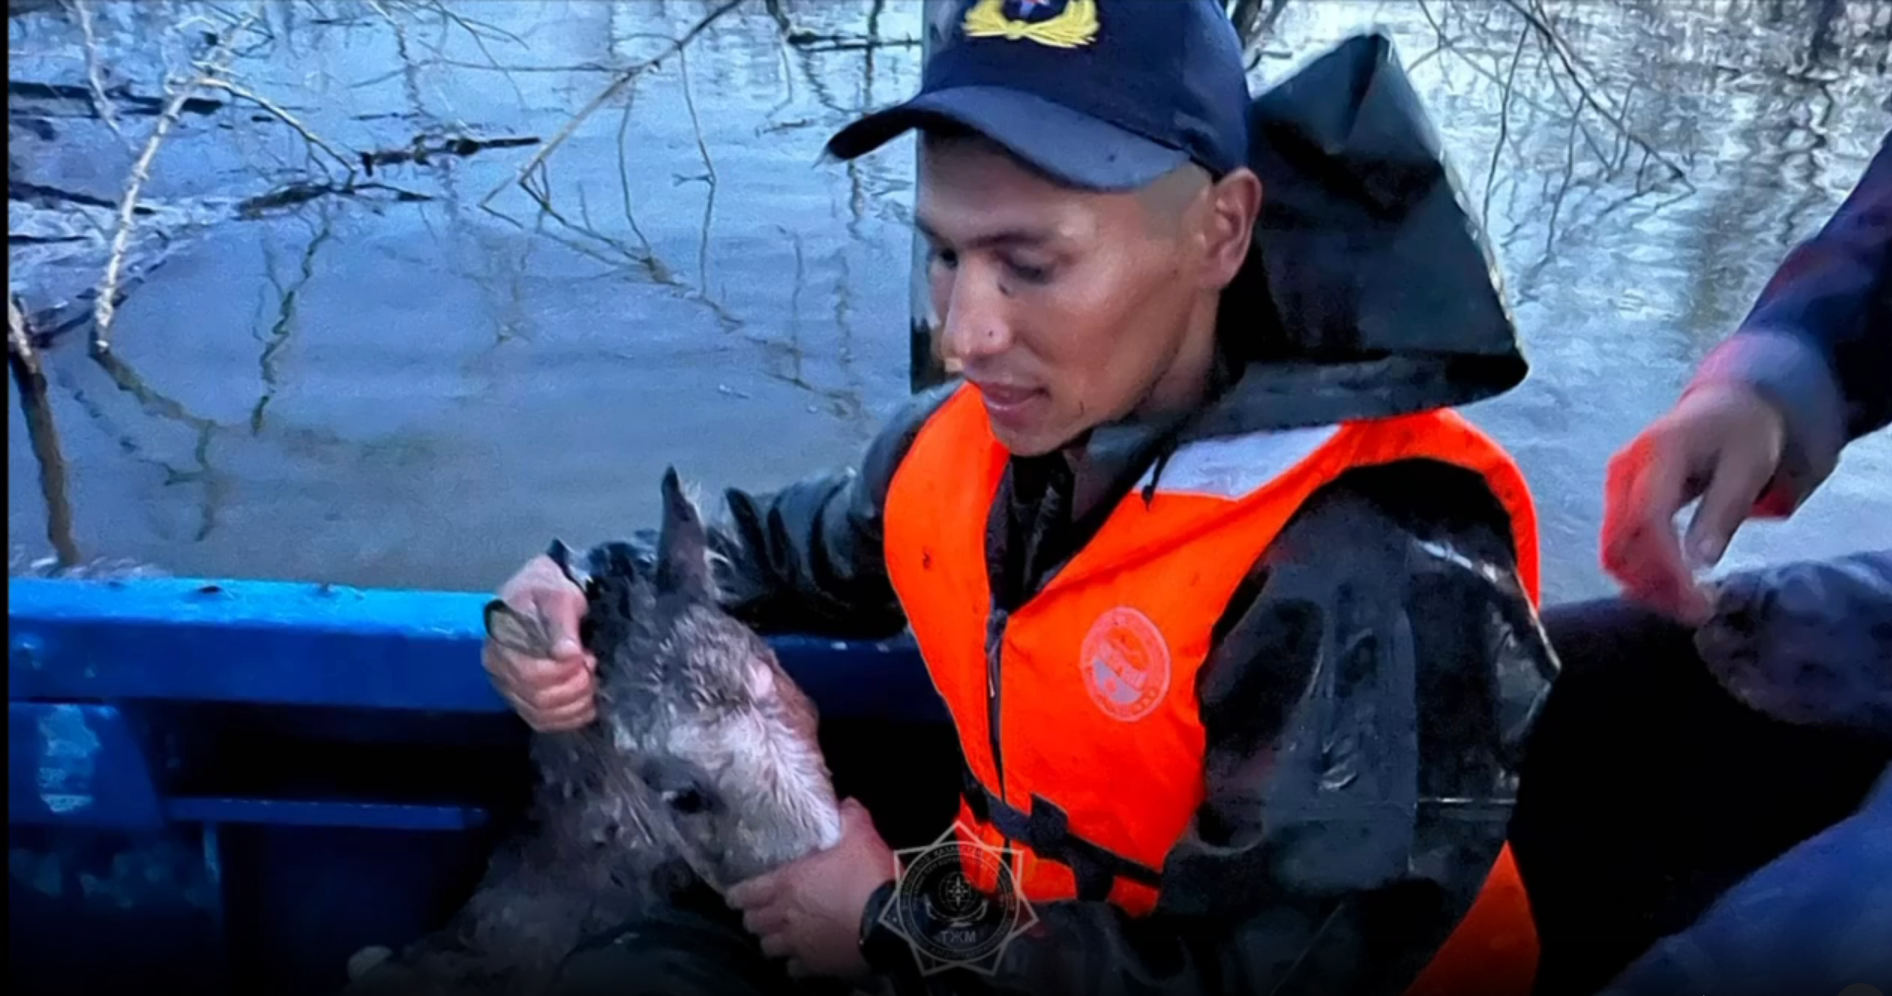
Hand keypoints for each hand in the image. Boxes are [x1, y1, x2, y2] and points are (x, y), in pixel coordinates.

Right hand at [482, 554, 596, 730]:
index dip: (563, 672)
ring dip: (575, 705)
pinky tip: (587, 704)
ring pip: (541, 714)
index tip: (586, 655)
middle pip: (538, 698)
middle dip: (574, 688)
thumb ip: (561, 623)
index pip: (530, 674)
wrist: (544, 593)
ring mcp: (510, 686)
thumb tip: (567, 653)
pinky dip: (569, 718)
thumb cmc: (549, 591)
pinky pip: (543, 721)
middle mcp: (499, 669)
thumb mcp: (558, 596)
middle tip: (592, 667)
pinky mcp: (523, 698)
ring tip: (592, 682)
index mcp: (500, 643)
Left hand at [727, 799, 895, 980]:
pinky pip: (794, 970)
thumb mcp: (861, 836)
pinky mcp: (816, 966)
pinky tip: (804, 956)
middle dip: (754, 917)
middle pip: (753, 923)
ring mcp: (799, 945)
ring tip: (780, 934)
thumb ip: (849, 817)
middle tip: (762, 911)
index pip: (746, 893)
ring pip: (768, 948)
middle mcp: (785, 917)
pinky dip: (796, 963)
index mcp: (788, 883)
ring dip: (772, 940)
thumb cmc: (869, 877)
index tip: (736, 895)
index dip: (737, 894)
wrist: (893, 923)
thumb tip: (845, 803)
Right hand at [1602, 382, 1787, 624]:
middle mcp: (1624, 470)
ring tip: (1690, 603)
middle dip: (1654, 584)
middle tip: (1698, 611)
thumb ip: (1722, 511)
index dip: (1667, 566)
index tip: (1696, 599)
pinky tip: (1675, 585)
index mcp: (1658, 453)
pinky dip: (1643, 572)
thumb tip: (1700, 564)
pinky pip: (1619, 544)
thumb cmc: (1743, 433)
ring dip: (1646, 584)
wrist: (1728, 406)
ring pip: (1613, 550)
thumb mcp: (1748, 467)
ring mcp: (1616, 485)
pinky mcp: (1619, 499)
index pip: (1648, 520)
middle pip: (1620, 542)